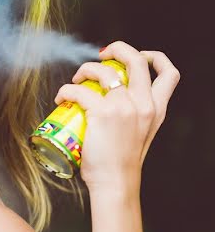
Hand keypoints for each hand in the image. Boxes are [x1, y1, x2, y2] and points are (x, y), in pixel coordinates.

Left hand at [53, 41, 179, 196]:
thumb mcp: (140, 134)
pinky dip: (66, 90)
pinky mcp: (103, 113)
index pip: (169, 73)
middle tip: (101, 54)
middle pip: (137, 60)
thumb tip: (111, 100)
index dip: (154, 56)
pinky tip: (61, 98)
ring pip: (104, 70)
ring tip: (77, 80)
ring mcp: (124, 107)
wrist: (115, 183)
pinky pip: (78, 90)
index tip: (136, 56)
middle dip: (118, 47)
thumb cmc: (120, 162)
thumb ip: (135, 115)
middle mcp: (145, 104)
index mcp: (157, 109)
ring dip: (86, 69)